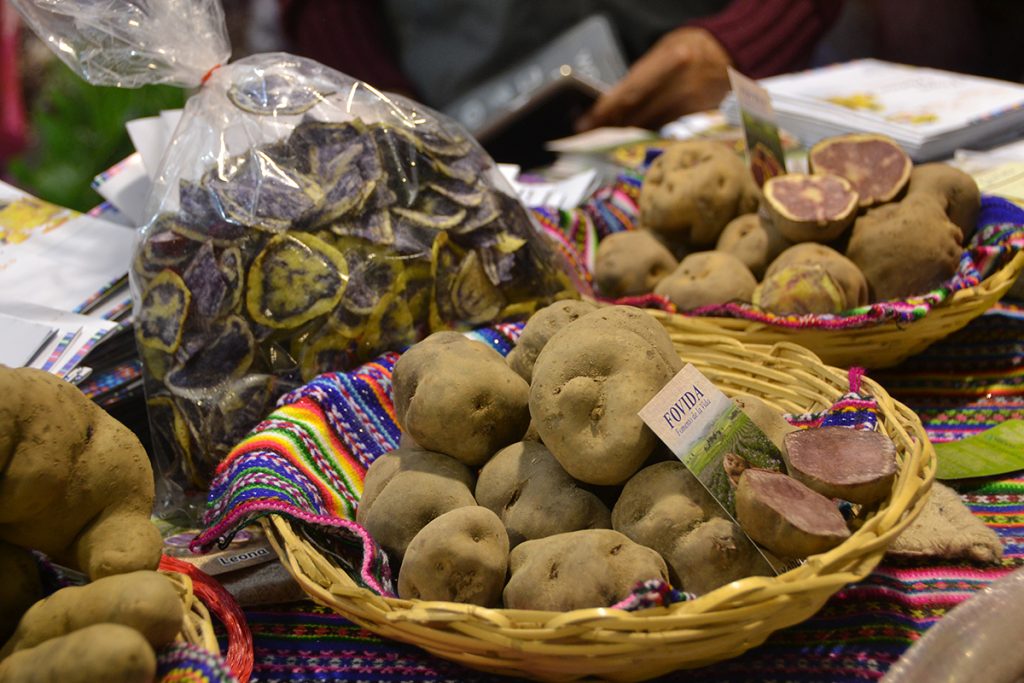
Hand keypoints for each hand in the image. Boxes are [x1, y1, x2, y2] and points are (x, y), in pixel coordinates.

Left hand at [577, 27, 732, 131]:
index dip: (603, 112)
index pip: (628, 93)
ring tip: (606, 137)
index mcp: (671, 60)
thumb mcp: (663, 51)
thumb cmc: (689, 47)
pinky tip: (634, 135)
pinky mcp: (698, 117)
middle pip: (636, 114)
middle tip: (588, 135)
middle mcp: (682, 84)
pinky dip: (647, 133)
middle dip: (609, 127)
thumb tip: (611, 103)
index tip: (584, 124)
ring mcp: (691, 103)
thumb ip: (640, 76)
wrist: (730, 52)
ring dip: (625, 133)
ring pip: (649, 126)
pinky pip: (665, 129)